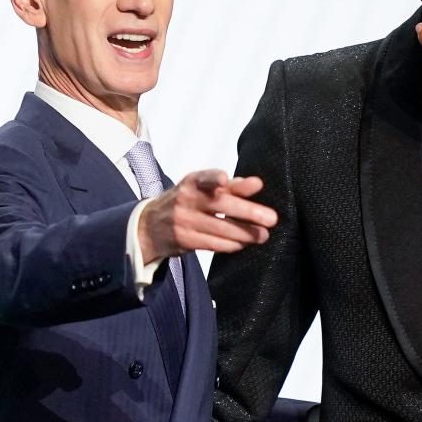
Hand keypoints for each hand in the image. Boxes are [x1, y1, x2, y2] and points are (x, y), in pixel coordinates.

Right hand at [137, 170, 276, 261]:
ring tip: (263, 235)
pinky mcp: (184, 240)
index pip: (203, 177)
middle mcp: (186, 199)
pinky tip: (243, 243)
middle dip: (248, 212)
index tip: (224, 180)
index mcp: (192, 182)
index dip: (213, 178)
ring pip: (220, 228)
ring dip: (245, 233)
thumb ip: (231, 186)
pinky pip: (212, 243)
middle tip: (271, 219)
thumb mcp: (202, 188)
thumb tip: (256, 184)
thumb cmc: (186, 202)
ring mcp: (183, 221)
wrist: (150, 226)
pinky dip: (231, 244)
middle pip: (220, 205)